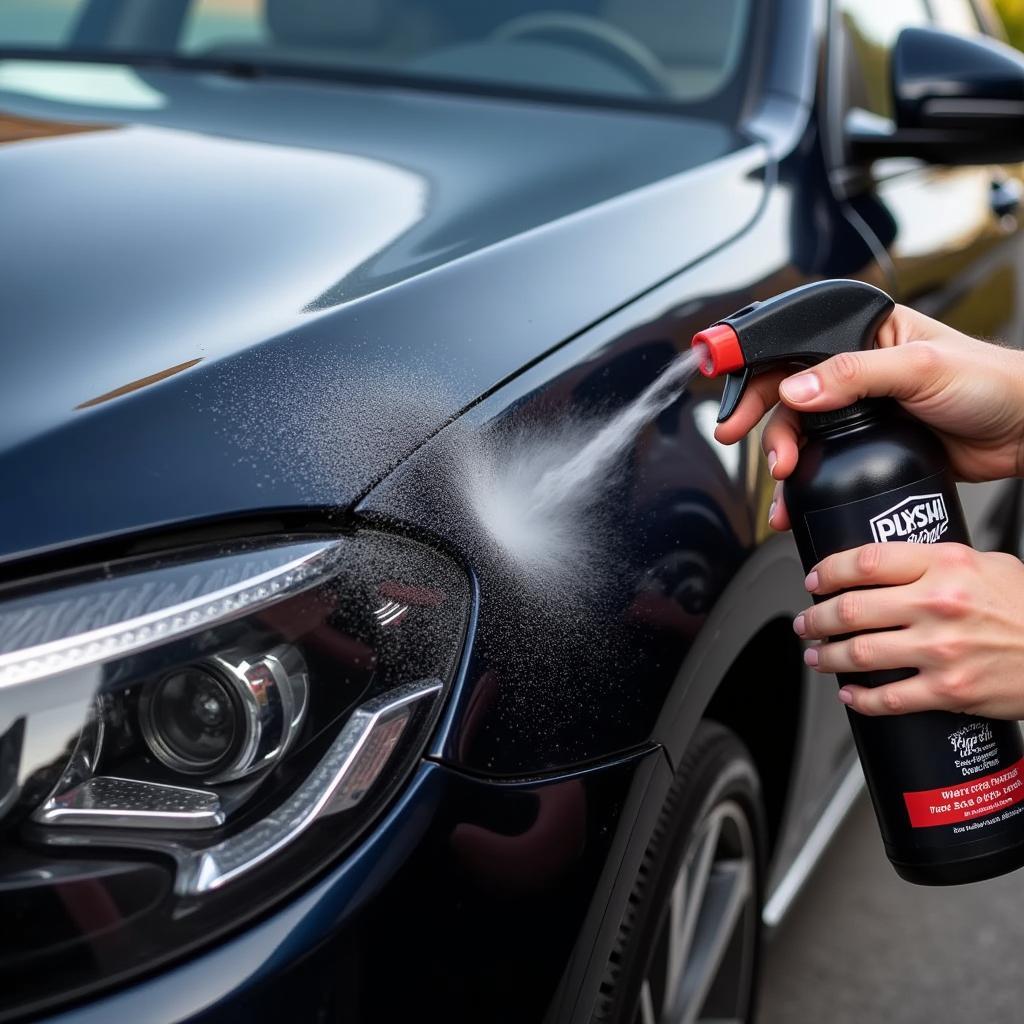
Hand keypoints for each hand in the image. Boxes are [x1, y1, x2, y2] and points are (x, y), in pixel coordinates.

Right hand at [713, 304, 1023, 529]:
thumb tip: (796, 390)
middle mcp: (856, 368)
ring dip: (781, 456)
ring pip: (799, 431)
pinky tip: (796, 499)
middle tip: (739, 439)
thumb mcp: (920, 368)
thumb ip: (854, 375)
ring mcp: (860, 410)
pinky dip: (803, 482)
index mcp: (862, 333)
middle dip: (760, 420)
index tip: (733, 400)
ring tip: (783, 480)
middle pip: (785, 391)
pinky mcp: (868, 446)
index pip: (793, 346)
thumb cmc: (992, 383)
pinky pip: (822, 462)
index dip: (754, 369)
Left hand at [794, 541, 1023, 719]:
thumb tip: (891, 566)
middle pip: (851, 608)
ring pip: (860, 653)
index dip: (828, 571)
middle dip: (816, 617)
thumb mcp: (986, 564)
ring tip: (816, 654)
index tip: (815, 579)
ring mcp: (941, 650)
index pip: (866, 561)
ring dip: (827, 656)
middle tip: (806, 622)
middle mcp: (939, 605)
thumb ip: (937, 562)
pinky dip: (859, 699)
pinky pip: (887, 699)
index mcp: (945, 566)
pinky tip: (849, 693)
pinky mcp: (948, 691)